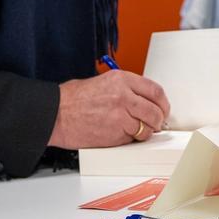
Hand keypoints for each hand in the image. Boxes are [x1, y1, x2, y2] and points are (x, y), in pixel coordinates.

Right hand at [47, 70, 170, 148]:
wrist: (56, 114)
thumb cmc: (73, 99)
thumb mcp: (103, 82)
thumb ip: (125, 89)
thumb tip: (143, 100)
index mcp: (122, 79)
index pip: (155, 90)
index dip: (162, 102)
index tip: (163, 108)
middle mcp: (124, 96)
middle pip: (155, 111)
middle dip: (158, 120)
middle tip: (156, 123)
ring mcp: (121, 116)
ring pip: (146, 128)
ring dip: (145, 132)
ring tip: (137, 131)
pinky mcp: (115, 133)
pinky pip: (132, 138)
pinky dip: (131, 139)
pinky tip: (121, 134)